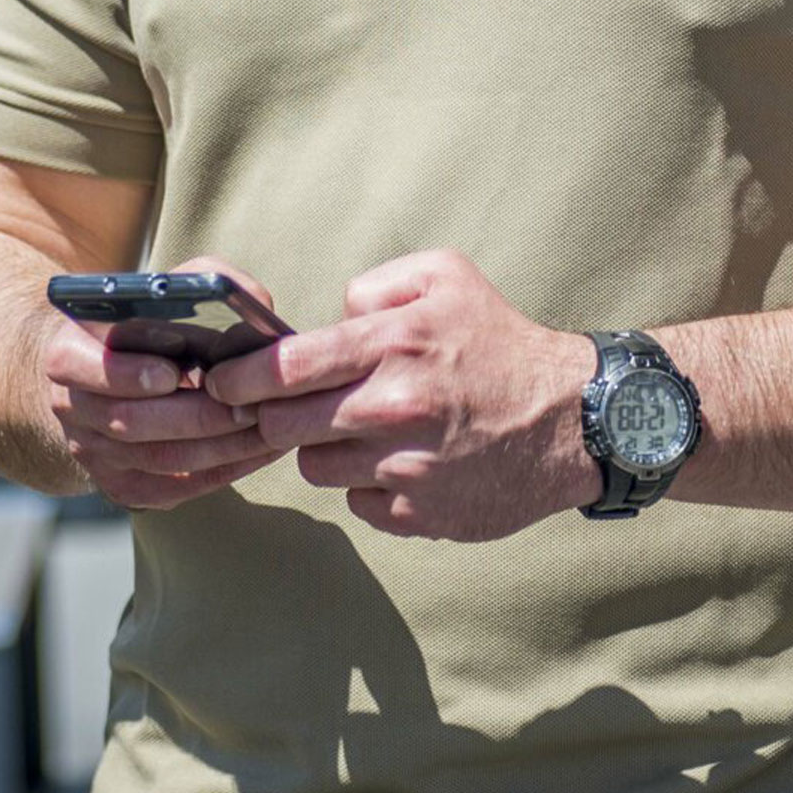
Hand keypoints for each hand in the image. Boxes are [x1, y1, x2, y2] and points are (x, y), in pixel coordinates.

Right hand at [43, 256, 281, 509]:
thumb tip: (253, 306)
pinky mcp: (119, 483)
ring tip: (268, 428)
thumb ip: (202, 282)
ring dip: (220, 448)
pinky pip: (171, 488)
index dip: (125, 374)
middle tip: (249, 406)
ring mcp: (93, 451)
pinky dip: (220, 473)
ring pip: (158, 459)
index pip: (82, 368)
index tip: (171, 372)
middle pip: (131, 422)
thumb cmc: (143, 321)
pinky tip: (257, 452)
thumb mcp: (162, 289)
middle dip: (196, 417)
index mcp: (69, 353)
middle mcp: (72, 407)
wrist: (99, 370)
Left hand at [207, 250, 599, 539]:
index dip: (237, 376)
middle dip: (276, 414)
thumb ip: (374, 284)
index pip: (282, 368)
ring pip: (315, 467)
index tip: (220, 381)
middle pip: (282, 424)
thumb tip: (329, 317)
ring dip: (327, 449)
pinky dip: (368, 487)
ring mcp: (404, 468)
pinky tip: (403, 463)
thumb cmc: (502, 342)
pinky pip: (357, 504)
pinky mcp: (420, 516)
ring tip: (366, 430)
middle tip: (295, 406)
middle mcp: (392, 408)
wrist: (573, 419)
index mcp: (392, 345)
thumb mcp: (447, 276)